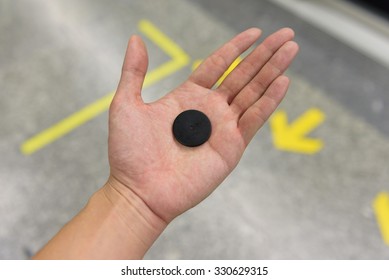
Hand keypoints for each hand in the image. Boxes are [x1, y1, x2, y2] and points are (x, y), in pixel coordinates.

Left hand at [107, 28, 298, 222]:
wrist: (139, 191)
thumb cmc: (129, 153)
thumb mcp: (126, 104)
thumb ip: (134, 71)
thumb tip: (136, 39)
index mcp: (188, 97)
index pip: (218, 65)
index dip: (236, 48)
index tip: (254, 32)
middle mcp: (209, 110)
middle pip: (243, 75)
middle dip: (264, 54)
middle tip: (286, 34)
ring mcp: (222, 128)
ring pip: (254, 93)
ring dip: (273, 71)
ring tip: (291, 49)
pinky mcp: (231, 147)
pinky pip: (254, 119)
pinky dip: (270, 101)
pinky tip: (283, 81)